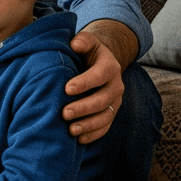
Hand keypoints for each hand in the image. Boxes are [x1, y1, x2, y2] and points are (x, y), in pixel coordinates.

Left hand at [64, 29, 124, 143]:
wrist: (100, 62)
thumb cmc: (87, 51)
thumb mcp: (87, 42)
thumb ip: (82, 41)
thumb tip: (75, 44)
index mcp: (110, 66)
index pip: (100, 75)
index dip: (85, 82)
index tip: (67, 89)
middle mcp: (116, 85)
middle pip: (103, 99)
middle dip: (84, 108)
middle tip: (64, 113)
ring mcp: (115, 101)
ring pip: (105, 116)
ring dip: (88, 125)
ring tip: (70, 130)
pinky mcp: (111, 112)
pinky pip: (105, 126)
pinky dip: (93, 134)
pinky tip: (79, 140)